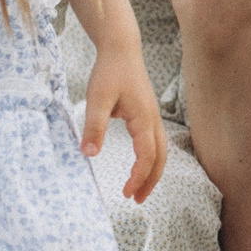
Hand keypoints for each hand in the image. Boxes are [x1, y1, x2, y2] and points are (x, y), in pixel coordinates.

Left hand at [80, 45, 167, 200]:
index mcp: (144, 119)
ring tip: (139, 189)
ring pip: (161, 151)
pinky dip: (151, 159)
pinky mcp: (147, 114)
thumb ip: (93, 127)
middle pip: (161, 158)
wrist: (121, 49)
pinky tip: (139, 164)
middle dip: (151, 181)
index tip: (125, 193)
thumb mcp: (97, 99)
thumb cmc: (109, 72)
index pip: (146, 156)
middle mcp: (153, 120)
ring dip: (152, 172)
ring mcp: (152, 117)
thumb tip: (89, 154)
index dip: (138, 177)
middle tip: (137, 200)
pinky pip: (155, 143)